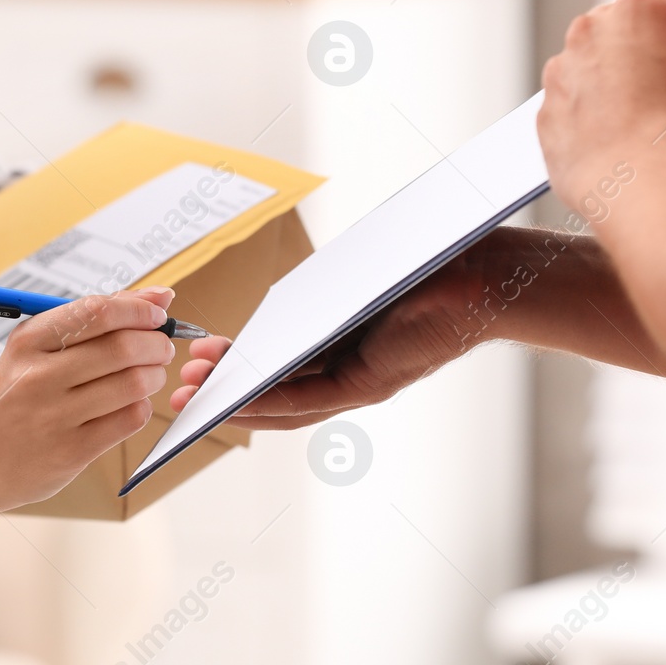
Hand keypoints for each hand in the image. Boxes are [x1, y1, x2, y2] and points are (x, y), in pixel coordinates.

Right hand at [0, 288, 175, 510]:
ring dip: (154, 375)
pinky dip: (142, 406)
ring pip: (133, 383)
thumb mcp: (39, 347)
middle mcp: (39, 376)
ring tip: (150, 374)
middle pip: (122, 347)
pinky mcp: (72, 451)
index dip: (139, 310)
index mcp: (30, 341)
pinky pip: (129, 419)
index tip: (156, 315)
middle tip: (161, 348)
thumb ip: (97, 318)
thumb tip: (160, 296)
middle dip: (156, 344)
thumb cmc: (18, 392)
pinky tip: (132, 403)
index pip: (97, 311)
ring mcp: (55, 416)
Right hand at [168, 255, 484, 428]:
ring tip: (191, 392)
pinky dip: (266, 402)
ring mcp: (360, 379)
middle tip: (179, 384)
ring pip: (284, 401)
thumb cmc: (428, 262)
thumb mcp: (355, 276)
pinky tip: (233, 398)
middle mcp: (351, 368)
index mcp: (346, 344)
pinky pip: (308, 400)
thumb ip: (318, 291)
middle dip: (222, 389)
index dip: (235, 371)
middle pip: (274, 389)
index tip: (195, 360)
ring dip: (235, 400)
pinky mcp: (371, 383)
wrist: (485, 271)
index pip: (281, 366)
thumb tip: (274, 299)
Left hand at [538, 0, 665, 219]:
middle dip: (631, 52)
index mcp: (637, 10)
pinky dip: (581, 122)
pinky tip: (610, 145)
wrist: (649, 186)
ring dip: (602, 86)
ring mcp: (559, 75)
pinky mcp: (543, 117)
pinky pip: (564, 111)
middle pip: (611, 30)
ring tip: (635, 122)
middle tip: (659, 87)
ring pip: (582, 70)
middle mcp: (588, 33)